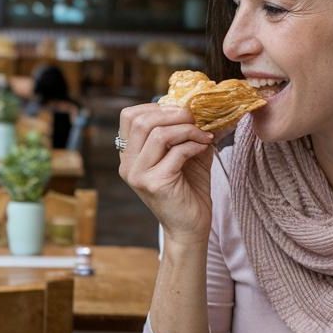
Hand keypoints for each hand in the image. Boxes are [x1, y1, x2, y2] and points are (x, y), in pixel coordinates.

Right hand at [117, 102, 214, 243]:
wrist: (191, 227)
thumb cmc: (188, 190)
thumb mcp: (183, 154)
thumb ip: (182, 131)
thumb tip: (195, 105)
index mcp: (129, 155)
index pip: (129, 116)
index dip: (155, 107)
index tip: (180, 112)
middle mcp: (127, 165)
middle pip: (140, 121)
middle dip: (172, 114)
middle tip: (195, 118)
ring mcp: (138, 175)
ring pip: (158, 134)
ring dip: (186, 129)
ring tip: (203, 135)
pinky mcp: (155, 184)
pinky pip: (176, 152)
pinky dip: (194, 144)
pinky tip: (204, 147)